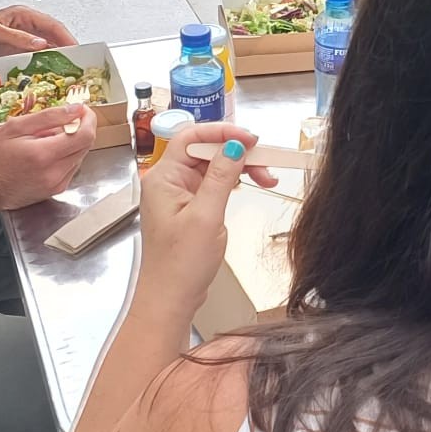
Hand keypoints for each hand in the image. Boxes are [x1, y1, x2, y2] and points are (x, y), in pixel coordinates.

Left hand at [0, 6, 77, 71]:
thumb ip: (16, 37)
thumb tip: (41, 44)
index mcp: (22, 16)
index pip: (52, 26)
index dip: (67, 38)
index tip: (77, 51)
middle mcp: (23, 30)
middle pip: (52, 40)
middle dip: (65, 54)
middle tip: (76, 68)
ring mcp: (19, 45)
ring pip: (43, 55)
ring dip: (53, 65)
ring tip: (63, 78)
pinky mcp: (12, 58)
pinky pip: (31, 66)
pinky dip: (38, 73)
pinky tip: (42, 82)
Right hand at [0, 104, 97, 210]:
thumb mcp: (15, 127)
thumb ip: (49, 117)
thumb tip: (76, 109)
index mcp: (44, 155)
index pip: (85, 135)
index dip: (88, 119)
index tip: (82, 110)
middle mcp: (54, 173)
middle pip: (86, 146)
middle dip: (79, 129)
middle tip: (61, 121)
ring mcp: (56, 185)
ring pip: (79, 157)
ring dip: (71, 143)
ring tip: (46, 138)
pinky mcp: (54, 191)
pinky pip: (70, 168)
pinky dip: (65, 156)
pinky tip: (45, 153)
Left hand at [136, 122, 278, 310]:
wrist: (170, 299)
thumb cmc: (180, 264)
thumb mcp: (207, 216)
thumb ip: (222, 176)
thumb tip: (235, 145)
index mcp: (163, 177)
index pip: (192, 136)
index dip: (223, 132)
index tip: (250, 138)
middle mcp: (167, 181)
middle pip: (206, 151)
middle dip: (238, 153)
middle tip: (267, 162)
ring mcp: (178, 195)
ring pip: (213, 167)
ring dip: (240, 168)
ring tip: (267, 179)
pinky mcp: (189, 208)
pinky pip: (213, 184)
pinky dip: (234, 183)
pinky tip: (251, 186)